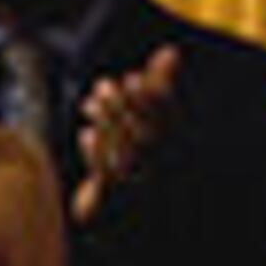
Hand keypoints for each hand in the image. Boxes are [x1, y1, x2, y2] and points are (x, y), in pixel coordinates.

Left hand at [71, 43, 180, 223]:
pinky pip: (108, 181)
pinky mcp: (118, 208)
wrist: (122, 215)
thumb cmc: (137, 157)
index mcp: (180, 152)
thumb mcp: (149, 119)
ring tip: (89, 102)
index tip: (132, 78)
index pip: (170, 124)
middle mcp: (166, 173)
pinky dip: (96, 155)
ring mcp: (143, 193)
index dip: (152, 100)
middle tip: (102, 84)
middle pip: (147, 139)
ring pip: (126, 157)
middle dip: (124, 108)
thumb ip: (162, 86)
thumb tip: (171, 51)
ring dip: (107, 125)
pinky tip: (86, 134)